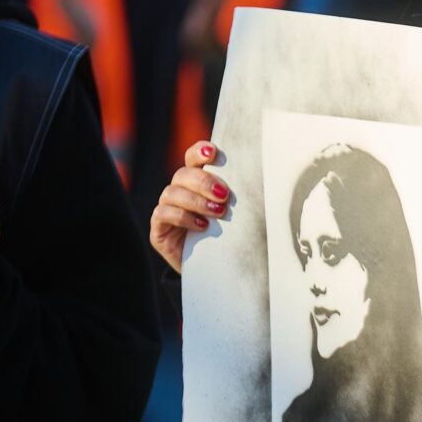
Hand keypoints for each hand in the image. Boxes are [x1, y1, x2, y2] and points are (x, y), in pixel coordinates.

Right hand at [150, 140, 230, 272]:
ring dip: (196, 200)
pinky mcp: (159, 229)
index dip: (200, 151)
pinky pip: (163, 214)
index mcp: (197, 181)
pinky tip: (202, 226)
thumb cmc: (229, 236)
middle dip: (203, 181)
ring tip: (218, 212)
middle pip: (183, 174)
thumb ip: (239, 195)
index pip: (193, 158)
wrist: (214, 270)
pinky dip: (183, 217)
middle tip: (224, 194)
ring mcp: (166, 209)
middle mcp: (179, 191)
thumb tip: (262, 178)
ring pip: (172, 192)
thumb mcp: (237, 213)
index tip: (213, 153)